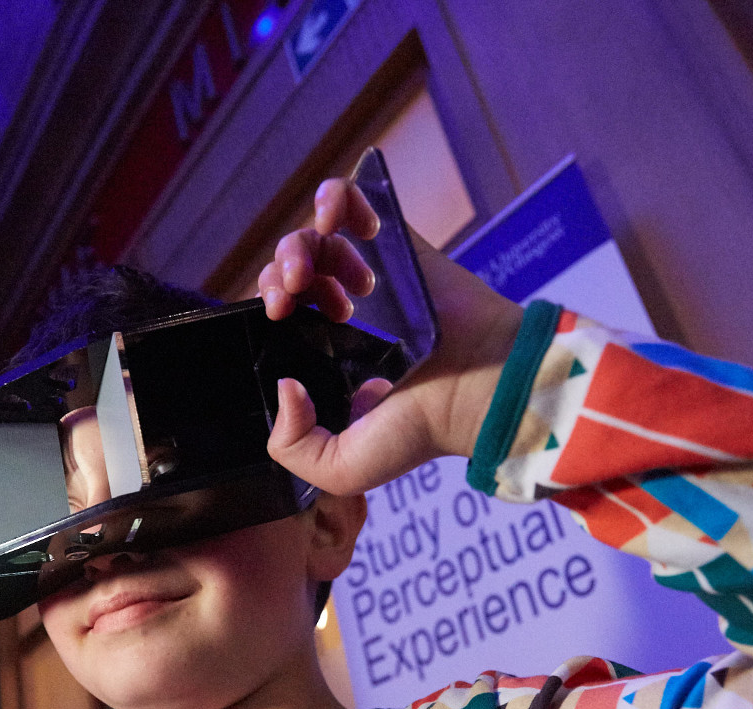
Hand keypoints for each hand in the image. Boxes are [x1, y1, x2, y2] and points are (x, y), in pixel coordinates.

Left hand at [258, 178, 522, 495]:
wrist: (479, 393)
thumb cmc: (421, 432)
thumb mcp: (341, 467)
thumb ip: (292, 447)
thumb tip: (285, 385)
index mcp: (331, 358)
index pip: (284, 315)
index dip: (272, 303)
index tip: (280, 312)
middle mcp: (350, 314)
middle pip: (293, 272)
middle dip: (279, 272)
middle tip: (291, 289)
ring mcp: (378, 278)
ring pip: (318, 237)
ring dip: (301, 242)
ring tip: (310, 266)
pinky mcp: (402, 248)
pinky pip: (359, 202)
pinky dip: (339, 197)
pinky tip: (339, 218)